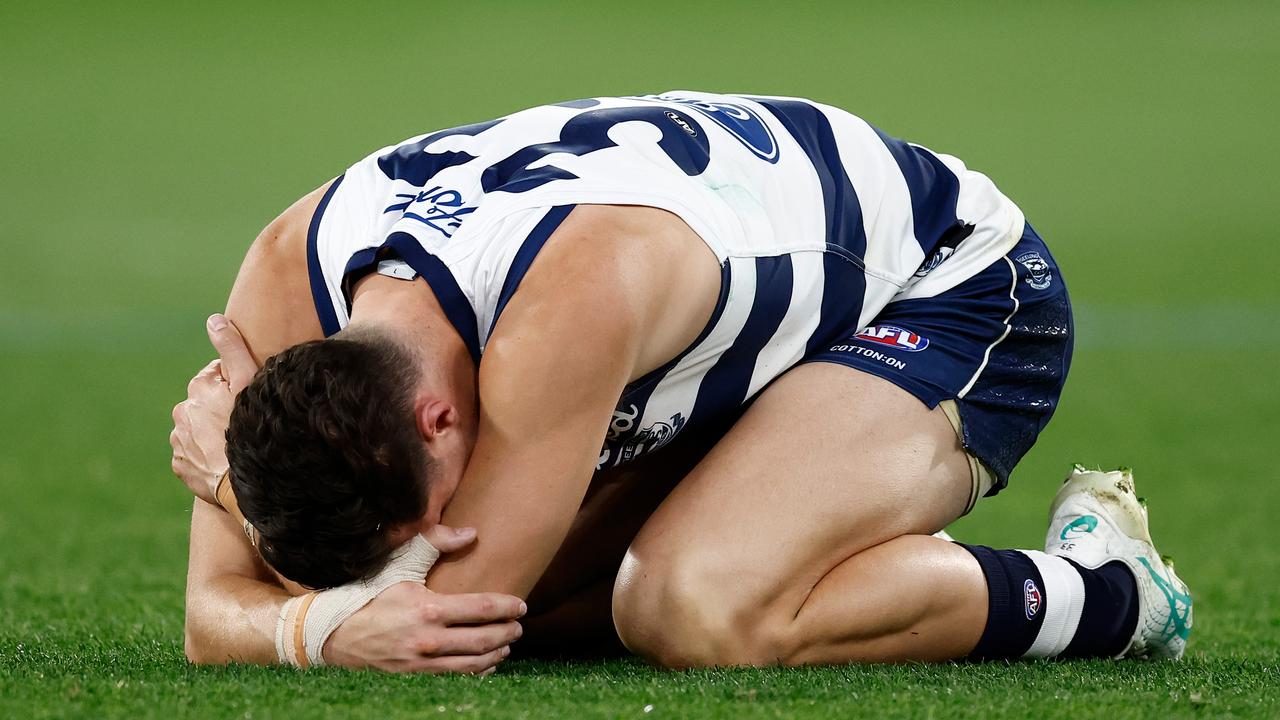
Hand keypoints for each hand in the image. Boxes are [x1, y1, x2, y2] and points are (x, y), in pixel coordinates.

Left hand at [169, 314, 258, 502]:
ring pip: (199, 428)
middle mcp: (183, 411)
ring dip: (213, 432)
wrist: (239, 481)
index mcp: (199, 388)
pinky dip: (205, 454)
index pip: (218, 376)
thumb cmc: (251, 428)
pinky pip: (193, 453)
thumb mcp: (249, 382)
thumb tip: (213, 319)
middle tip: (245, 423)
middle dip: (222, 408)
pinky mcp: (179, 464)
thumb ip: (231, 348)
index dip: (237, 386)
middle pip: (207, 402)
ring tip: (235, 443)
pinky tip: (224, 458)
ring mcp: (179, 440)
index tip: (250, 400)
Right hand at [323, 525, 526, 672]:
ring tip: (507, 645)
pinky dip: (476, 673)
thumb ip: (435, 543)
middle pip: (485, 639)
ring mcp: (423, 663)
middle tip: (519, 626)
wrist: (336, 633)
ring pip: (474, 664)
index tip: (521, 605)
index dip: (508, 607)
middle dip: (508, 632)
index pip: (483, 609)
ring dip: (496, 654)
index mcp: (429, 608)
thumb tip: (471, 532)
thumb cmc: (371, 594)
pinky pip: (457, 679)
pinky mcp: (417, 678)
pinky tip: (485, 664)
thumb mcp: (400, 563)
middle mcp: (429, 639)